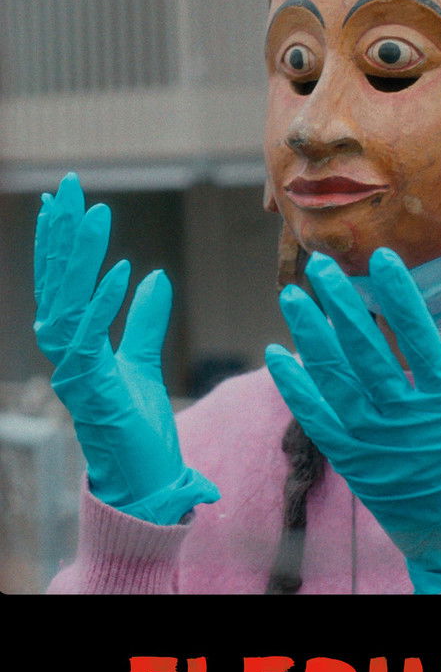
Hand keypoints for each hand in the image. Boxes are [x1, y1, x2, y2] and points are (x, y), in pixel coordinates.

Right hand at [34, 174, 219, 523]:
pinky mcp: (93, 391)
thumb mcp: (144, 363)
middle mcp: (67, 357)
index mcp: (76, 348)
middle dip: (60, 233)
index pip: (62, 285)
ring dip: (79, 256)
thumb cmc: (139, 432)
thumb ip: (144, 322)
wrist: (146, 486)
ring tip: (92, 212)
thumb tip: (153, 277)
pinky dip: (103, 304)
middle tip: (68, 186)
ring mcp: (75, 374)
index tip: (66, 203)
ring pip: (65, 302)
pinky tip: (122, 268)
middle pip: (55, 284)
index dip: (62, 244)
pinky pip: (91, 339)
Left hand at [265, 248, 440, 592]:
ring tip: (292, 297)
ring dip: (310, 335)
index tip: (380, 257)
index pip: (418, 336)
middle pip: (365, 350)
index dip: (397, 294)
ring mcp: (372, 442)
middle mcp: (404, 420)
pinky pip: (316, 419)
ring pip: (333, 379)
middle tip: (319, 265)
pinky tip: (277, 356)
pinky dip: (295, 387)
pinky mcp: (351, 461)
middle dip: (340, 304)